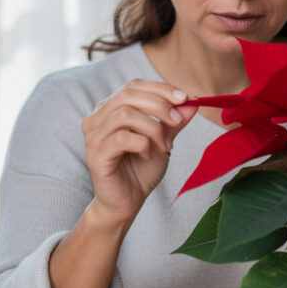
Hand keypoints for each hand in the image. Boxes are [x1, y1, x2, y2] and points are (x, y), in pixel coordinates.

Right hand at [82, 79, 197, 227]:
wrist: (127, 202)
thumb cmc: (141, 169)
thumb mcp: (163, 140)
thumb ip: (174, 121)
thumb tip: (192, 102)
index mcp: (111, 108)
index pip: (134, 85)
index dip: (161, 88)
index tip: (185, 98)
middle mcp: (97, 117)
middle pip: (129, 95)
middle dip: (160, 106)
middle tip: (178, 122)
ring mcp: (93, 135)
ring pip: (126, 115)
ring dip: (153, 128)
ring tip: (165, 146)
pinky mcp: (95, 153)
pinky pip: (122, 138)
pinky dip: (142, 144)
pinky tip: (148, 155)